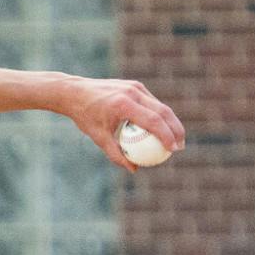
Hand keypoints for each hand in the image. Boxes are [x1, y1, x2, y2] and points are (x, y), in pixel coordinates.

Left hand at [61, 76, 184, 171]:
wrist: (75, 92)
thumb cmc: (85, 116)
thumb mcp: (98, 137)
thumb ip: (115, 153)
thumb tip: (133, 169)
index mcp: (124, 105)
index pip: (153, 121)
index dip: (166, 135)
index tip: (173, 149)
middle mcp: (133, 93)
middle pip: (163, 111)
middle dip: (176, 129)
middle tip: (180, 146)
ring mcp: (136, 87)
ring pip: (160, 105)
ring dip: (171, 121)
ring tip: (176, 138)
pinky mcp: (135, 85)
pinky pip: (151, 102)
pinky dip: (159, 115)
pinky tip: (162, 128)